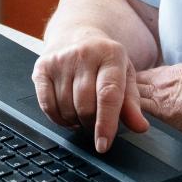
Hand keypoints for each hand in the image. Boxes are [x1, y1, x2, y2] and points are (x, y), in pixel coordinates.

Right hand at [31, 33, 149, 152]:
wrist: (77, 35)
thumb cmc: (105, 61)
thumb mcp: (125, 76)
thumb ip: (133, 104)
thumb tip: (140, 127)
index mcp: (111, 54)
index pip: (108, 94)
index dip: (106, 123)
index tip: (103, 145)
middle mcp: (84, 54)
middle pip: (86, 105)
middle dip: (91, 124)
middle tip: (96, 124)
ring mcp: (60, 60)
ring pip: (66, 108)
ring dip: (75, 121)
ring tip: (83, 114)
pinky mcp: (42, 68)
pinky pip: (47, 106)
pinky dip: (58, 118)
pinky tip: (67, 113)